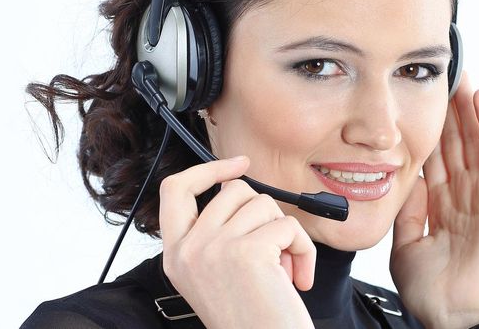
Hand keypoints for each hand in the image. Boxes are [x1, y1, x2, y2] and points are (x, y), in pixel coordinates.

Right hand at [159, 156, 315, 327]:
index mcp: (175, 254)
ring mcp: (214, 249)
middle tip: (272, 247)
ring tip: (283, 268)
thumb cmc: (250, 319)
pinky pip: (288, 226)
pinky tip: (297, 276)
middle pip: (233, 190)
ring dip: (285, 234)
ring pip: (264, 204)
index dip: (207, 170)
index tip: (237, 164)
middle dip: (264, 213)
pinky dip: (303, 249)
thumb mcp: (215, 272)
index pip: (175, 189)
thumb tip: (238, 186)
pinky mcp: (248, 252)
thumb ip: (216, 232)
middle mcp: (188, 250)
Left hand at [390, 72, 478, 328]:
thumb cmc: (435, 290)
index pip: (437, 158)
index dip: (429, 130)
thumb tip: (403, 180)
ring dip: (469, 108)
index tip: (418, 102)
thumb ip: (408, 211)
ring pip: (476, 141)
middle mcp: (466, 196)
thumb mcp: (407, 244)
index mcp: (444, 206)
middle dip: (449, 111)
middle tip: (440, 75)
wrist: (455, 315)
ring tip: (461, 74)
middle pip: (457, 144)